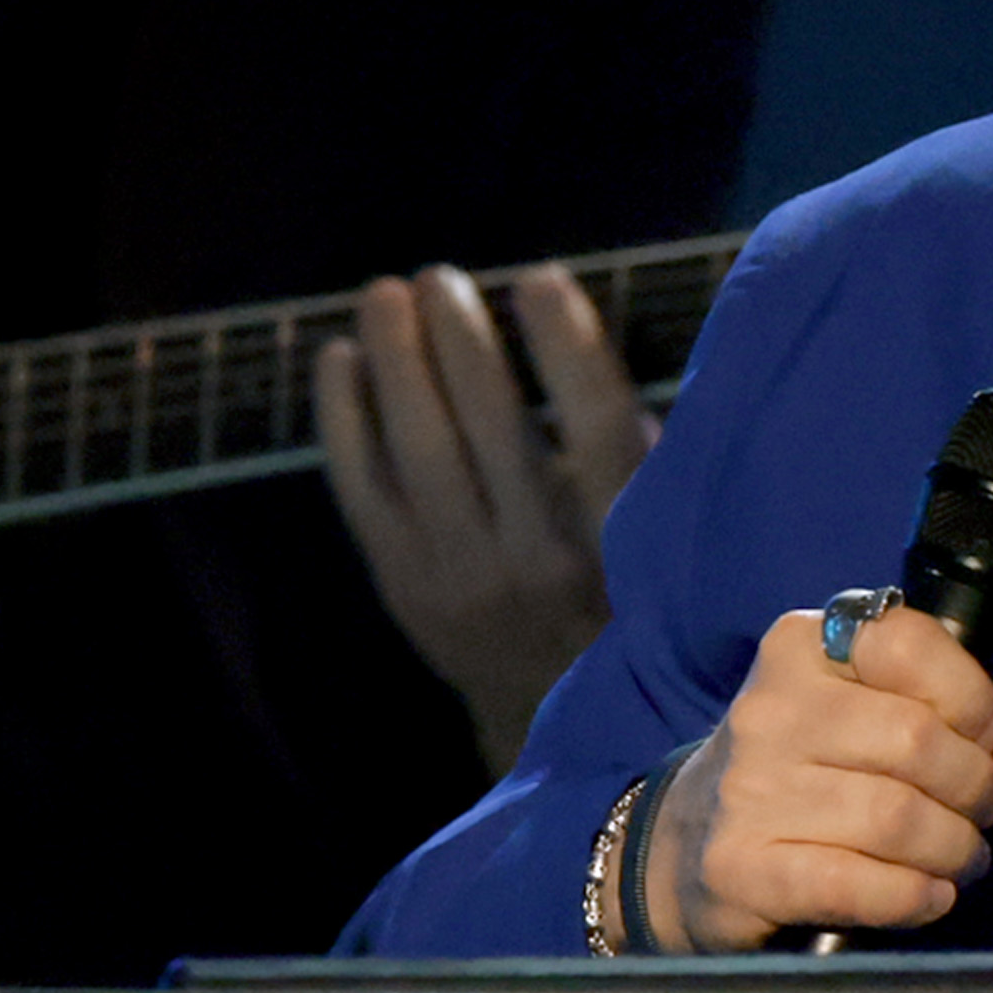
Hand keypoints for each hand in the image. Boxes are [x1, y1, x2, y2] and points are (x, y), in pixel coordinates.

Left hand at [316, 263, 654, 770]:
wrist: (551, 717)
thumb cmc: (619, 596)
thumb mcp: (653, 533)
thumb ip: (635, 453)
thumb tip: (579, 340)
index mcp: (622, 543)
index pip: (597, 427)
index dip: (568, 348)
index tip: (542, 278)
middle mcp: (539, 561)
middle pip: (491, 426)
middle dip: (461, 340)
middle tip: (442, 275)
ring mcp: (461, 576)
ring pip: (417, 448)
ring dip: (397, 360)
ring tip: (388, 292)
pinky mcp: (403, 586)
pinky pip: (361, 486)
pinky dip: (343, 417)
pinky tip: (339, 357)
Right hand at [634, 600, 992, 947]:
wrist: (692, 848)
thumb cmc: (814, 775)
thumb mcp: (887, 731)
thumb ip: (979, 741)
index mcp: (805, 646)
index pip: (913, 645)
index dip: (974, 703)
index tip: (983, 744)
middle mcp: (769, 707)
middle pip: (917, 742)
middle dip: (976, 789)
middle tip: (980, 817)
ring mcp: (748, 789)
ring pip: (896, 817)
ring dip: (954, 850)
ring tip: (960, 861)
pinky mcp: (740, 866)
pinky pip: (856, 882)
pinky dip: (912, 896)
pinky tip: (928, 897)